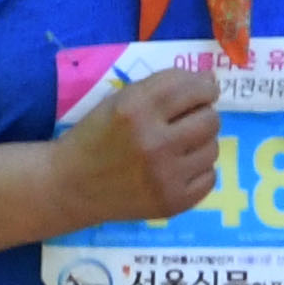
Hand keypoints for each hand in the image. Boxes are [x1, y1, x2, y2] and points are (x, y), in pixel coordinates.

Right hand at [53, 60, 222, 226]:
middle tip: (186, 121)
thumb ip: (164, 86)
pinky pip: (210, 178)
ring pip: (213, 148)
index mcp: (136, 108)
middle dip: (202, 115)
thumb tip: (211, 81)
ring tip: (177, 147)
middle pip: (210, 119)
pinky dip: (198, 171)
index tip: (203, 91)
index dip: (204, 86)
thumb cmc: (96, 136)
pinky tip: (177, 169)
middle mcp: (154, 142)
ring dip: (200, 143)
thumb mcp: (121, 100)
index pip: (194, 87)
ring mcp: (165, 176)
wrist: (70, 186)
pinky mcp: (172, 203)